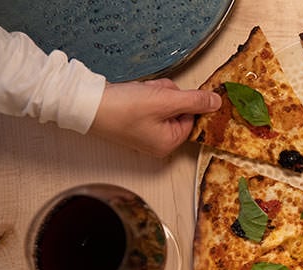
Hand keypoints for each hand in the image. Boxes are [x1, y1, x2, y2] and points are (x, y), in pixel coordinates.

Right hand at [89, 78, 220, 156]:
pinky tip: (131, 93)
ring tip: (138, 93)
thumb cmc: (123, 108)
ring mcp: (145, 132)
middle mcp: (158, 142)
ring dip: (154, 92)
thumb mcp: (165, 101)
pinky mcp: (134, 121)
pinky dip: (143, 93)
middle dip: (166, 95)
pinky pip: (150, 102)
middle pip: (178, 109)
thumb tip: (217, 102)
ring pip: (164, 102)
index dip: (182, 101)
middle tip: (150, 94)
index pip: (192, 117)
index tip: (167, 95)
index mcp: (168, 144)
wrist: (85, 103)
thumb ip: (195, 101)